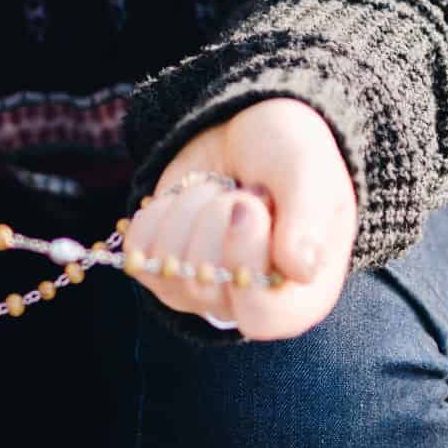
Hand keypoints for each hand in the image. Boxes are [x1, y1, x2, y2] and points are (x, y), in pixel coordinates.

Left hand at [124, 99, 358, 339]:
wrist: (245, 131)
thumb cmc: (287, 155)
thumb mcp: (309, 170)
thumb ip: (309, 218)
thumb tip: (300, 270)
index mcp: (303, 292)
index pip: (263, 316)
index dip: (244, 263)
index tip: (246, 207)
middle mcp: (250, 302)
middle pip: (203, 283)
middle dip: (215, 217)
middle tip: (243, 192)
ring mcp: (201, 292)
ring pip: (167, 267)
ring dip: (189, 210)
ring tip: (219, 193)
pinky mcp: (162, 272)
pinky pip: (137, 253)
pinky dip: (158, 212)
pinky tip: (187, 201)